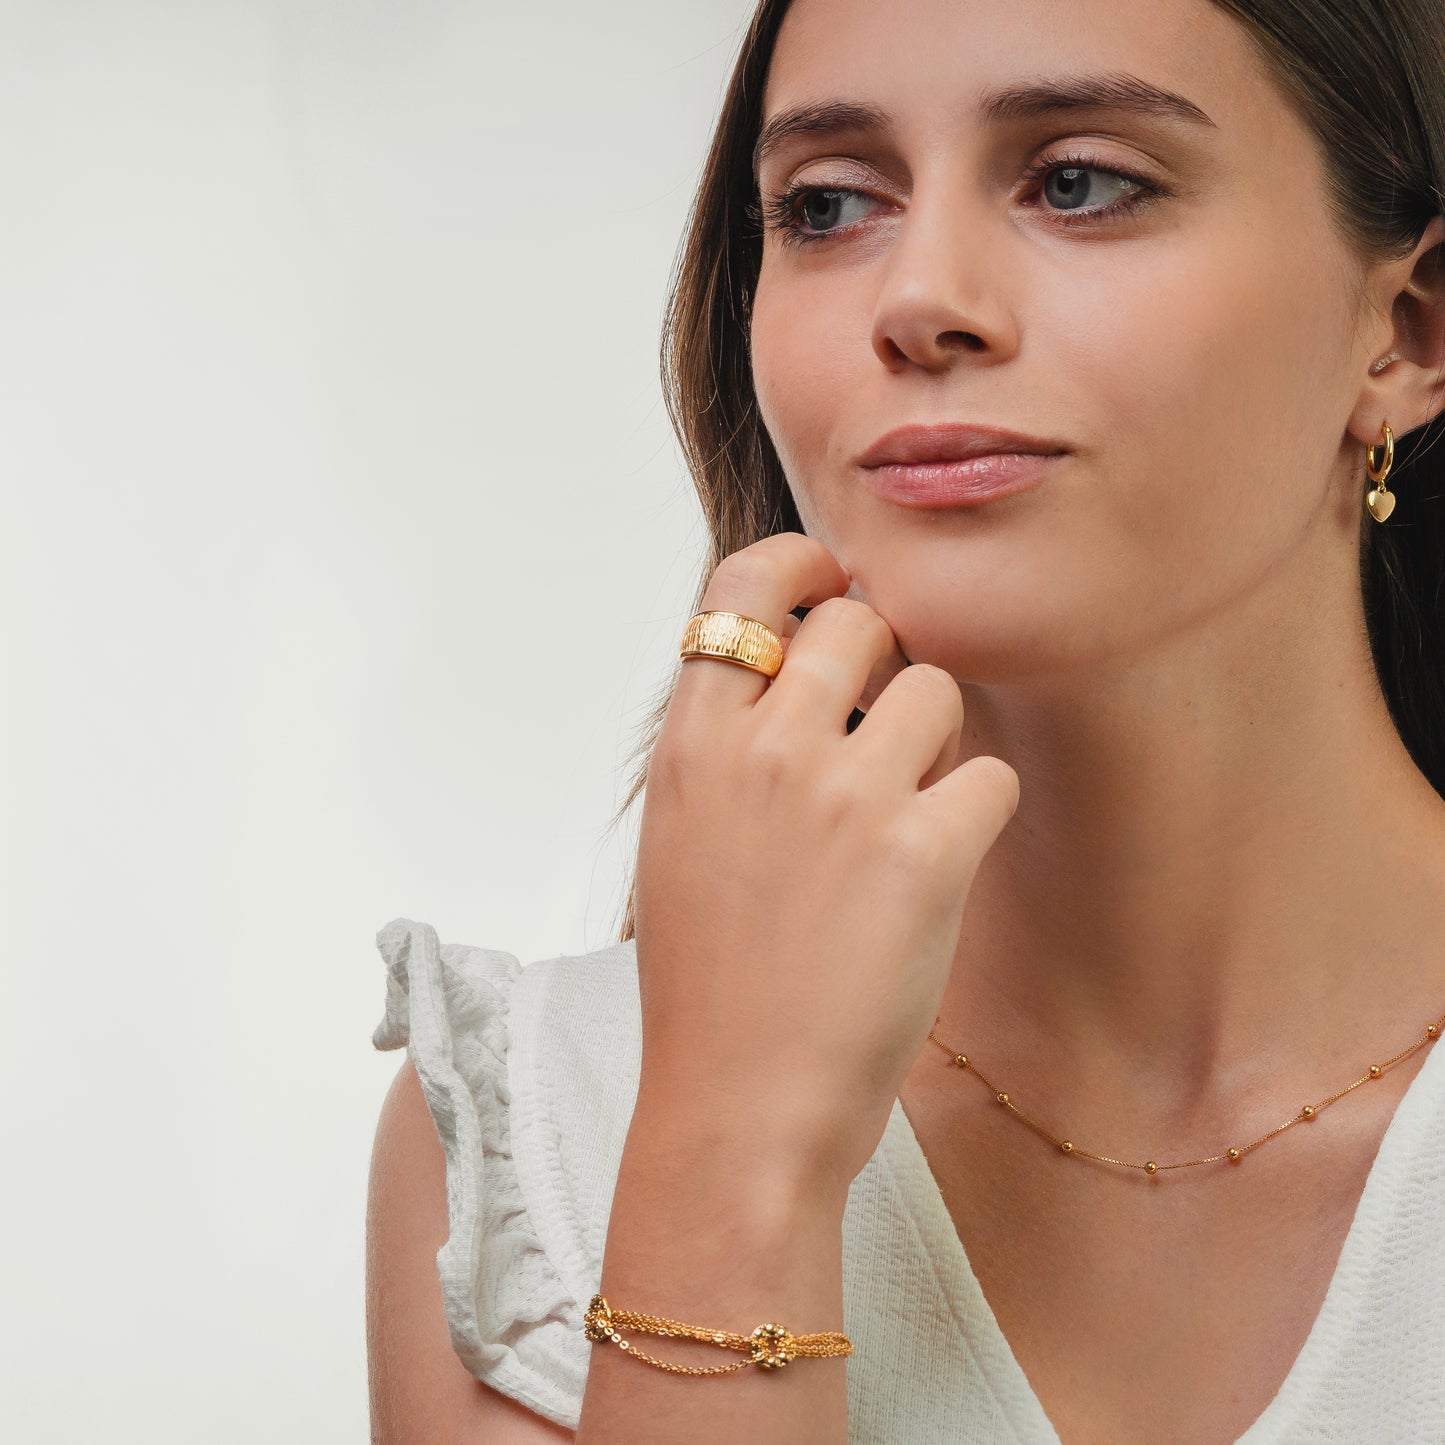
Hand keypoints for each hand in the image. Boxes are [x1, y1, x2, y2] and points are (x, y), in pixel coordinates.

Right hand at [632, 532, 1019, 1192]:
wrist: (738, 1107)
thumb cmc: (709, 981)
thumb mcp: (682, 839)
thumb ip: (726, 744)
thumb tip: (796, 665)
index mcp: (692, 744)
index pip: (744, 585)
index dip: (800, 566)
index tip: (829, 582)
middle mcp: (766, 749)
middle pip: (860, 621)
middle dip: (884, 662)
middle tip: (884, 727)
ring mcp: (847, 797)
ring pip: (937, 688)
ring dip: (937, 742)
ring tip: (905, 816)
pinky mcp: (925, 853)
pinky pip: (990, 774)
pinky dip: (976, 814)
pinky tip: (938, 868)